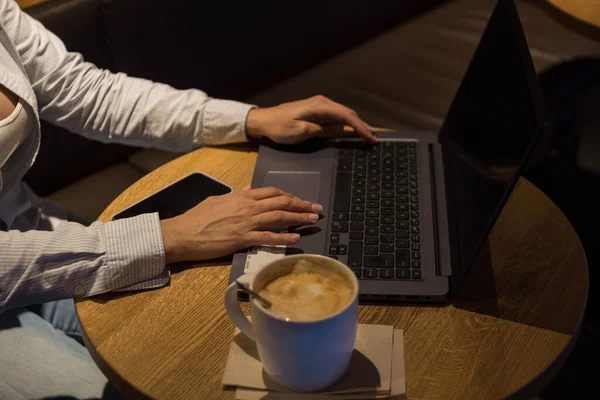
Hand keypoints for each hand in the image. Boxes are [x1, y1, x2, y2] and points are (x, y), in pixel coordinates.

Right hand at [159, 187, 321, 263]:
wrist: (182, 233)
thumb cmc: (196, 218)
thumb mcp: (217, 200)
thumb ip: (235, 195)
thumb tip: (248, 189)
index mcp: (240, 197)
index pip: (271, 193)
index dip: (289, 196)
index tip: (299, 200)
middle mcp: (246, 207)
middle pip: (280, 203)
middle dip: (301, 205)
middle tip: (316, 208)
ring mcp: (245, 223)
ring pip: (278, 217)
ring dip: (298, 218)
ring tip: (313, 220)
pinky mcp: (242, 239)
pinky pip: (267, 237)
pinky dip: (284, 238)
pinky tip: (296, 239)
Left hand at [246, 95, 376, 143]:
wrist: (264, 120)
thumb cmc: (280, 127)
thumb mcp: (301, 131)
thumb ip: (322, 130)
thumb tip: (341, 129)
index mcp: (319, 106)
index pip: (346, 116)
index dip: (360, 127)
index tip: (370, 138)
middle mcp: (323, 103)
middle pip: (348, 113)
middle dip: (362, 125)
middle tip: (374, 139)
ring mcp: (320, 106)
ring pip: (343, 115)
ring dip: (356, 125)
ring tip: (367, 136)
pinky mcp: (317, 111)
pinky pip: (336, 117)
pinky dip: (346, 124)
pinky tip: (352, 131)